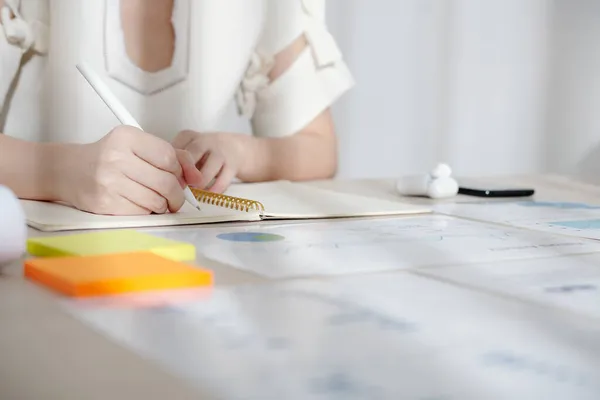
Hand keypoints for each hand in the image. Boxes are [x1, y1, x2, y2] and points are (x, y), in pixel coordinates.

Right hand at [58, 126, 201, 214]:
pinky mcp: (104, 203)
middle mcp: (115, 157)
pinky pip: (141, 212)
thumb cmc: (110, 157)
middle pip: (166, 182)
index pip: (169, 157)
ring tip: (157, 200)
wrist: (69, 170)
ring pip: (156, 201)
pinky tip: (140, 204)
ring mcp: (108, 182)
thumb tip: (197, 177)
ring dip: (163, 205)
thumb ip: (172, 155)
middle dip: (177, 195)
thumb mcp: (137, 145)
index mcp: (126, 137)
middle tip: (176, 198)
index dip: (181, 171)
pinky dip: (147, 212)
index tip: (182, 178)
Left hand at [172, 131, 248, 192]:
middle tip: (181, 186)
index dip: (170, 166)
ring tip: (196, 191)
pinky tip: (210, 193)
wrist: (236, 148)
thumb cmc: (205, 153)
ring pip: (209, 167)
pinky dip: (215, 189)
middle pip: (191, 154)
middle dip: (185, 172)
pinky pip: (223, 179)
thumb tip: (167, 179)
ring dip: (200, 182)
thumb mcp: (189, 151)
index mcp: (188, 136)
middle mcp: (205, 140)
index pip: (175, 148)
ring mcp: (221, 151)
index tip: (169, 178)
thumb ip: (178, 162)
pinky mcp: (233, 164)